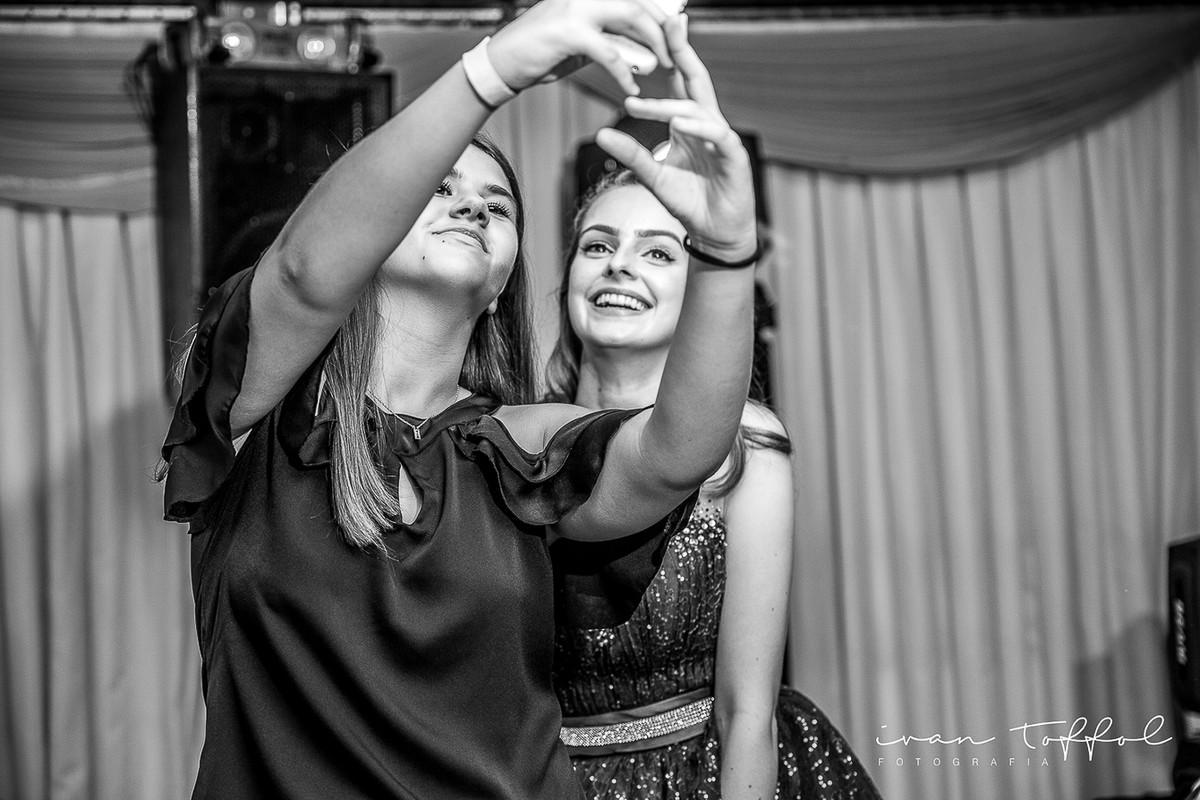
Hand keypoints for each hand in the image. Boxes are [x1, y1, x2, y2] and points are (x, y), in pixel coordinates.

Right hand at [487, 0, 674, 97]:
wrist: (501, 63)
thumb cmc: (540, 52)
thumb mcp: (580, 41)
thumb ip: (608, 38)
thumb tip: (639, 49)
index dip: (659, 14)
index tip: (677, 34)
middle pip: (639, 3)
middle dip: (663, 29)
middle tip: (676, 53)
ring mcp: (577, 9)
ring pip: (630, 18)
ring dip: (653, 44)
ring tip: (664, 66)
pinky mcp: (569, 32)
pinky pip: (609, 52)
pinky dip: (624, 72)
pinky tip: (631, 89)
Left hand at [594, 14, 757, 262]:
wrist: (716, 233)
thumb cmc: (691, 202)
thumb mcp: (654, 176)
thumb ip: (632, 154)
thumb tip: (601, 133)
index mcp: (690, 123)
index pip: (680, 81)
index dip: (669, 54)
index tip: (648, 32)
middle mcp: (707, 124)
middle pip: (696, 79)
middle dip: (683, 49)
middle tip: (669, 22)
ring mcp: (723, 139)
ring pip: (699, 110)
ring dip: (671, 104)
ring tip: (640, 105)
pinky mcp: (735, 157)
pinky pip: (718, 135)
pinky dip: (698, 128)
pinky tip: (679, 124)